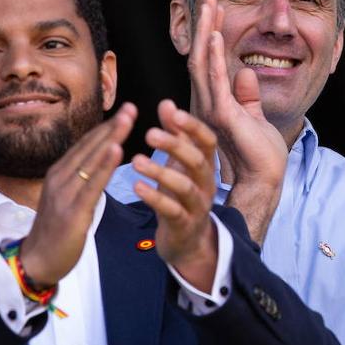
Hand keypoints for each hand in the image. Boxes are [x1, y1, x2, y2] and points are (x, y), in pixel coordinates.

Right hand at [21, 104, 136, 286]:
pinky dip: (104, 164)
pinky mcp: (72, 211)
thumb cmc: (57, 232)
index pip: (86, 144)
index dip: (106, 127)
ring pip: (91, 159)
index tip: (126, 111)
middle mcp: (60, 178)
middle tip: (132, 107)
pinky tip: (117, 150)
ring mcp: (64, 193)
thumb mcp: (67, 199)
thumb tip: (99, 162)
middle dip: (112, 126)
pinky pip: (92, 184)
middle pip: (89, 146)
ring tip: (128, 119)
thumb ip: (81, 180)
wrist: (38, 261)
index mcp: (60, 174)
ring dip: (111, 137)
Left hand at [131, 100, 218, 291]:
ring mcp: (197, 207)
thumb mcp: (180, 164)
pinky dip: (155, 198)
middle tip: (148, 133)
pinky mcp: (183, 225)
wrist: (188, 241)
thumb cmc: (181, 196)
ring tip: (136, 160)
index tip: (172, 112)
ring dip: (161, 172)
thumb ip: (175, 134)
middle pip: (198, 162)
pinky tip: (137, 187)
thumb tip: (167, 102)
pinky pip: (172, 211)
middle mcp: (206, 185)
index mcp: (205, 166)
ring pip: (185, 187)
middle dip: (175, 146)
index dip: (192, 126)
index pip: (207, 141)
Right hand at [188, 0, 286, 188]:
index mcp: (214, 101)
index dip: (211, 33)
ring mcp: (212, 108)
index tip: (217, 9)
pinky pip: (216, 81)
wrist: (262, 181)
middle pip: (202, 56)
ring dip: (208, 31)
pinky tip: (217, 36)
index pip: (209, 61)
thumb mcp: (254, 117)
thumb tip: (247, 72)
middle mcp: (206, 102)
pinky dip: (217, 57)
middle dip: (206, 24)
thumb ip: (248, 95)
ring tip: (210, 5)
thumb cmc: (259, 154)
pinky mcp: (222, 116)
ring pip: (205, 62)